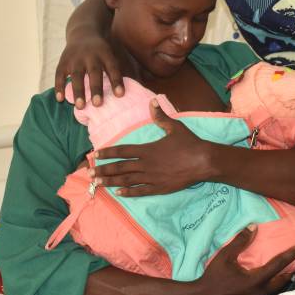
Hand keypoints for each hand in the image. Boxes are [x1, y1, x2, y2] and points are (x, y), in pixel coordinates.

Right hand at [54, 30, 123, 108]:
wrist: (83, 31)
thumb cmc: (101, 52)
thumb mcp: (110, 55)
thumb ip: (114, 72)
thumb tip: (122, 96)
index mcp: (105, 54)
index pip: (112, 68)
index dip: (117, 81)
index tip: (120, 95)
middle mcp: (91, 55)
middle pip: (94, 72)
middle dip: (96, 88)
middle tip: (97, 104)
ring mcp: (75, 58)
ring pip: (76, 75)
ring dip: (78, 91)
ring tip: (80, 106)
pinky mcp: (63, 60)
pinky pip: (60, 74)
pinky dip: (59, 86)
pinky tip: (60, 99)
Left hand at [92, 99, 213, 195]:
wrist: (204, 162)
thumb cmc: (190, 143)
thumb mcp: (175, 127)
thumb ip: (160, 116)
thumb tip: (153, 101)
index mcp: (147, 150)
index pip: (122, 151)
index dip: (107, 153)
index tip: (95, 154)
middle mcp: (146, 165)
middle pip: (120, 168)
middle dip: (103, 170)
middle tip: (89, 173)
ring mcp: (152, 178)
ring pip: (126, 181)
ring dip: (110, 182)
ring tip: (97, 184)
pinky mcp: (160, 188)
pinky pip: (140, 191)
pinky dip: (128, 193)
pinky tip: (118, 193)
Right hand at [185, 225, 294, 294]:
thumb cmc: (213, 277)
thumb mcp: (225, 256)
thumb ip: (240, 241)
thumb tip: (253, 226)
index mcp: (256, 279)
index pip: (279, 264)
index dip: (290, 255)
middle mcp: (260, 292)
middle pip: (283, 281)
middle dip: (291, 271)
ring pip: (276, 290)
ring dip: (282, 280)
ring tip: (286, 271)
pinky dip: (273, 287)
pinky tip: (269, 282)